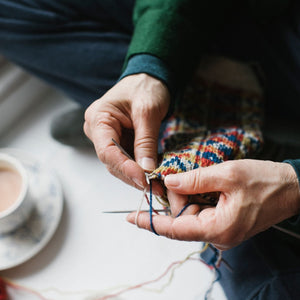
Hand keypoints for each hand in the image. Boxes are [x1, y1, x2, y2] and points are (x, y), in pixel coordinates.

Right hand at [84, 73, 169, 190]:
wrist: (149, 79)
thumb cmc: (146, 88)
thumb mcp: (148, 112)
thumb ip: (146, 141)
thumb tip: (147, 169)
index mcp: (98, 118)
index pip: (107, 150)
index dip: (124, 168)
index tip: (143, 179)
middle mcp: (98, 130)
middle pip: (111, 161)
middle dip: (132, 175)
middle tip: (153, 188)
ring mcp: (108, 137)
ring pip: (119, 163)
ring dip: (136, 175)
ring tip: (155, 186)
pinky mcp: (119, 142)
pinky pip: (127, 159)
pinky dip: (139, 169)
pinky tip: (152, 176)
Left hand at [127, 159, 299, 249]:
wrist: (291, 187)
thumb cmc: (265, 182)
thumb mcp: (228, 175)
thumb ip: (195, 179)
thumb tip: (169, 182)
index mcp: (218, 229)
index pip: (174, 229)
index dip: (151, 222)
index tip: (132, 217)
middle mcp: (217, 235)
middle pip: (180, 219)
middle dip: (174, 196)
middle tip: (178, 176)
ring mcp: (220, 230)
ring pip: (189, 214)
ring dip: (185, 195)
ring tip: (194, 178)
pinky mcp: (223, 222)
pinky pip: (200, 212)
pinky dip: (194, 197)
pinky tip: (199, 185)